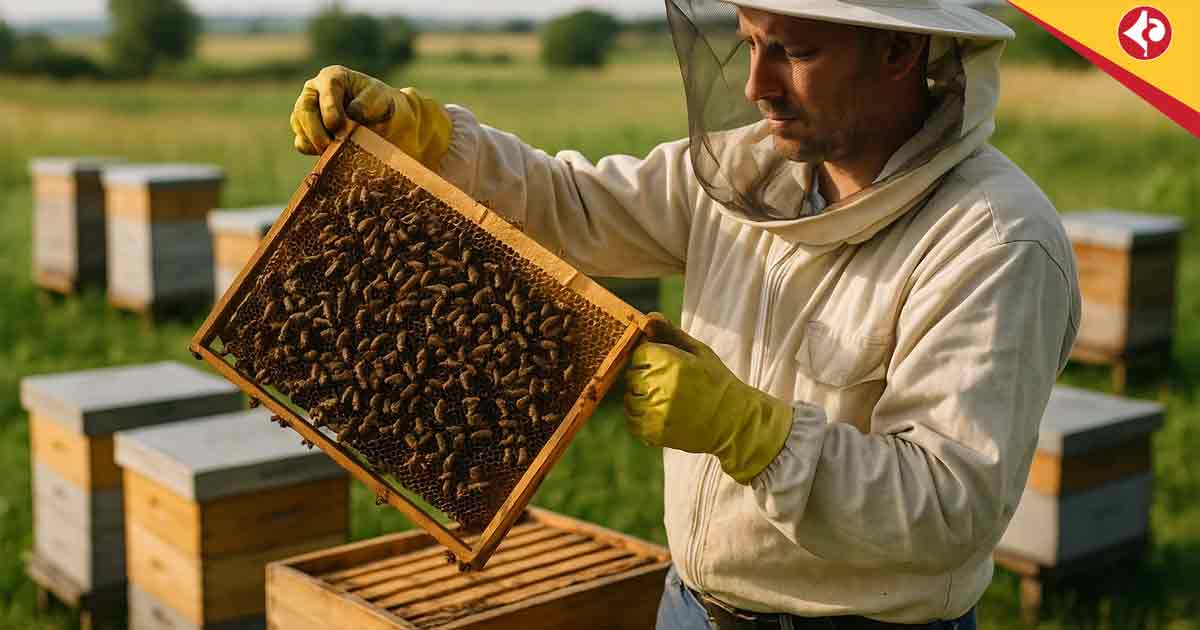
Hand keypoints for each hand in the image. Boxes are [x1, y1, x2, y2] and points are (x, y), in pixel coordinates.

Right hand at [290, 65, 451, 168]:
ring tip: (334, 152)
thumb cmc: (380, 105)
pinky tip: (330, 154)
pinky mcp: (305, 131)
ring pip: (300, 127)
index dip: (329, 107)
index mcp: (333, 77)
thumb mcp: (380, 99)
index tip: (336, 125)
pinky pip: (301, 143)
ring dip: (315, 142)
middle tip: (330, 146)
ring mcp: (307, 112)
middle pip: (304, 109)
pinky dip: (314, 151)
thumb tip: (351, 115)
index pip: (326, 89)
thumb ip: (366, 104)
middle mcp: (314, 91)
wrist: (382, 120)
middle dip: (316, 130)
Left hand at [623, 315, 794, 483]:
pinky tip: (659, 413)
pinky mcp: (654, 432)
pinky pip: (632, 421)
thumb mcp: (699, 352)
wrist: (733, 421)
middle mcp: (660, 386)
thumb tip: (648, 316)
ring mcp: (655, 411)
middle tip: (666, 384)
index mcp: (671, 362)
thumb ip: (671, 333)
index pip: (639, 353)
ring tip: (664, 399)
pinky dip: (640, 417)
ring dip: (641, 398)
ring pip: (630, 399)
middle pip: (631, 375)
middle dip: (644, 377)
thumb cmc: (717, 382)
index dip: (649, 357)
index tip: (663, 364)